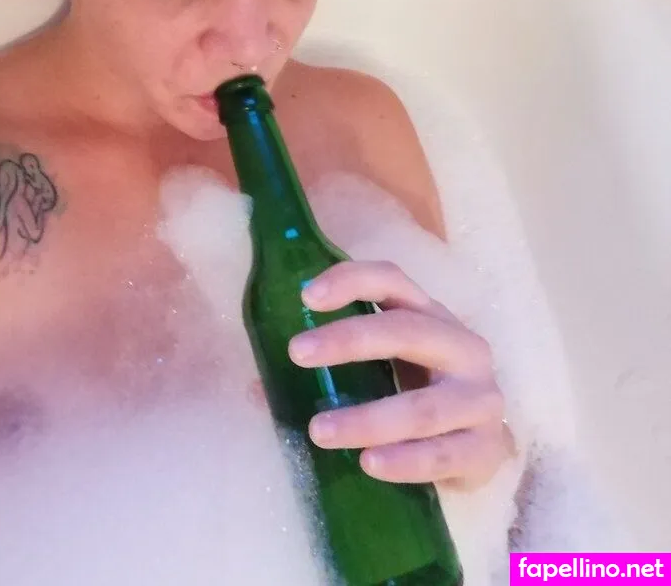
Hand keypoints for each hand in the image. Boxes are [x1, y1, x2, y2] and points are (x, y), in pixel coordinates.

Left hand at [286, 259, 515, 490]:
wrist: (476, 446)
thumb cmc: (414, 393)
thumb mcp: (378, 370)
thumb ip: (328, 371)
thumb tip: (255, 387)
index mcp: (429, 315)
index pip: (393, 280)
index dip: (351, 280)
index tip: (306, 297)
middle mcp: (462, 346)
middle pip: (406, 331)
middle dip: (349, 340)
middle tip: (297, 353)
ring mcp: (481, 398)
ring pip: (422, 407)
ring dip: (368, 418)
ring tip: (319, 430)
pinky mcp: (487, 447)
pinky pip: (444, 455)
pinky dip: (405, 461)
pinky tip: (369, 464)